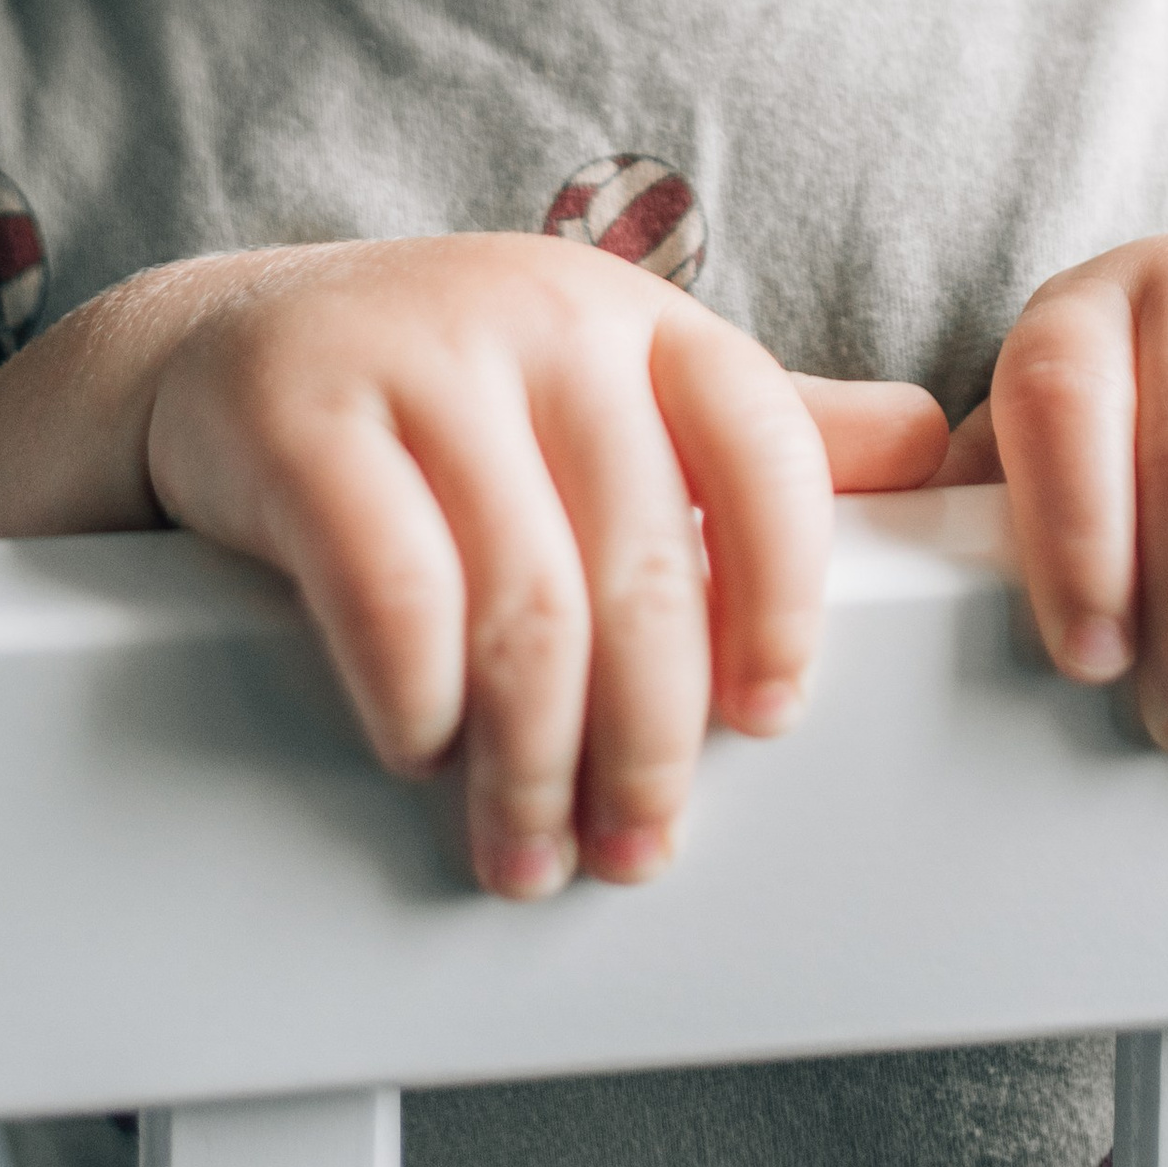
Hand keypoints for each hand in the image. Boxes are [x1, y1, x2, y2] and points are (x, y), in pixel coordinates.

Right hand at [142, 235, 944, 894]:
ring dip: (534, 762)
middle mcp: (544, 318)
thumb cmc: (449, 397)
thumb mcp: (611, 389)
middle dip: (650, 741)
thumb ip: (761, 431)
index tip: (772, 717)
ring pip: (524, 601)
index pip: (766, 447)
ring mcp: (419, 357)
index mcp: (641, 320)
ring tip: (528, 848)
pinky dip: (418, 699)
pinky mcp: (300, 415)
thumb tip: (941, 447)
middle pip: (644, 565)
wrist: (226, 349)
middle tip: (636, 846)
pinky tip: (421, 747)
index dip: (786, 596)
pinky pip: (391, 590)